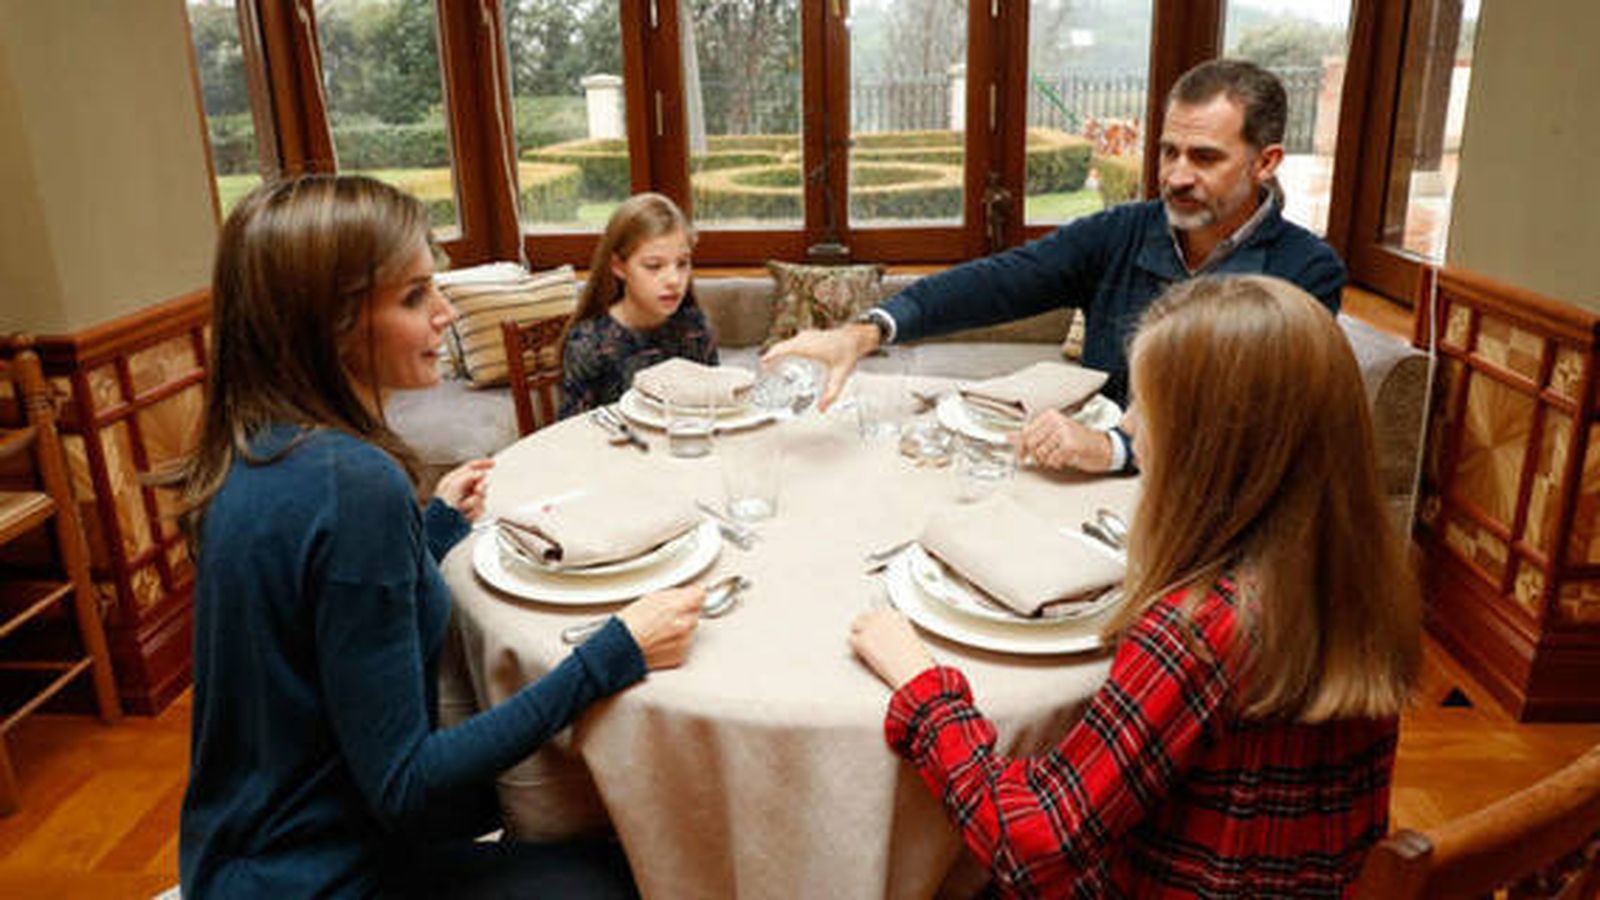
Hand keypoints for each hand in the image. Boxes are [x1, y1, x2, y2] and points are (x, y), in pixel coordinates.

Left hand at [435, 458, 492, 519]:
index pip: (470, 467)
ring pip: (482, 497)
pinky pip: (481, 509)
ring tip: (464, 508)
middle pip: (479, 482)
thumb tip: (480, 473)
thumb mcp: (452, 486)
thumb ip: (468, 477)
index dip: (482, 464)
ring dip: (475, 502)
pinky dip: (475, 512)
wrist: (440, 528)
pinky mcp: (471, 513)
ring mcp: (465, 501)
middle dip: (480, 487)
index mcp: (453, 480)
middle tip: (478, 490)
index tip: (493, 464)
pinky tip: (467, 515)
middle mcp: (460, 490)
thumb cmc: (440, 508)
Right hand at [619, 586, 704, 669]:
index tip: (689, 596)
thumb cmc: (631, 623)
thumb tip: (686, 593)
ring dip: (680, 628)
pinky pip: (683, 645)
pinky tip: (659, 640)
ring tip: (659, 630)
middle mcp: (686, 624)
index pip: (700, 594)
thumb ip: (675, 594)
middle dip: (684, 613)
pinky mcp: (681, 656)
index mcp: (679, 606)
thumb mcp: (652, 597)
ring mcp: (685, 641)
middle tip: (666, 615)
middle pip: (694, 613)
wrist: (622, 648)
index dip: (692, 595)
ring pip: (689, 630)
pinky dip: (675, 643)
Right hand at [762, 323, 879, 411]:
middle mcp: (805, 339)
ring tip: (772, 364)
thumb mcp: (840, 375)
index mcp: (808, 346)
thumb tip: (822, 408)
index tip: (763, 363)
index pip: (783, 349)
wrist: (856, 338)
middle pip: (781, 346)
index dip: (771, 355)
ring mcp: (807, 335)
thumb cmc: (848, 351)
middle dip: (771, 356)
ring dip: (778, 353)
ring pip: (786, 343)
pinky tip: (787, 358)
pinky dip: (785, 349)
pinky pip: (791, 342)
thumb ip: (831, 393)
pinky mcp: (809, 336)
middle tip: (765, 368)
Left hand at [849, 609, 935, 689]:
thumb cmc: (914, 658)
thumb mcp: (908, 636)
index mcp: (895, 614)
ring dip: (858, 635)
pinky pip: (851, 640)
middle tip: (868, 640)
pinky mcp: (862, 640)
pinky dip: (855, 647)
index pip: (877, 613)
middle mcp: (881, 616)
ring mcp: (870, 627)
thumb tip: (884, 633)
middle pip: (864, 616)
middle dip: (865, 627)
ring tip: (865, 647)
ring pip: (855, 626)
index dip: (876, 624)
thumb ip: (893, 629)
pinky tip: (863, 654)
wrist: (912, 669)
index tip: (877, 631)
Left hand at [1017, 411, 1113, 472]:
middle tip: (1045, 458)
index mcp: (1051, 416)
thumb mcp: (1054, 434)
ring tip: (1058, 456)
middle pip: (1030, 443)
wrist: (1104, 447)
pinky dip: (1057, 463)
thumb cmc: (1079, 442)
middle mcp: (1057, 421)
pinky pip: (1052, 460)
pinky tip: (1065, 458)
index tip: (1020, 456)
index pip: (1025, 432)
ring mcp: (1064, 432)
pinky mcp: (1070, 445)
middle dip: (1035, 455)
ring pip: (1041, 453)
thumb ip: (1032, 436)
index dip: (1020, 447)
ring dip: (1048, 460)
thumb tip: (1007, 438)